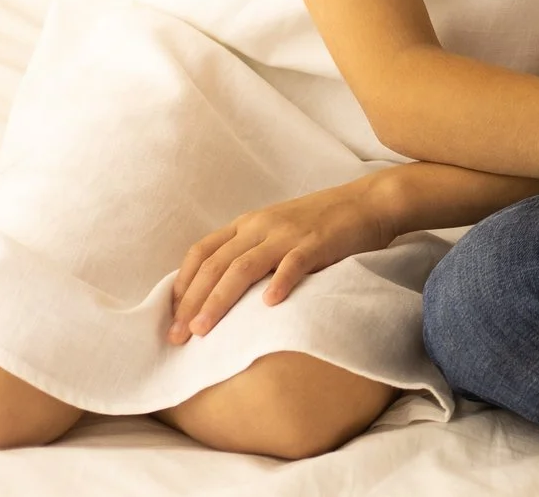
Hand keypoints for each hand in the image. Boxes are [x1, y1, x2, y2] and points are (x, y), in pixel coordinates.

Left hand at [168, 173, 400, 341]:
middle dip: (193, 302)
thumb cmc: (321, 222)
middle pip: (216, 264)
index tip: (171, 316)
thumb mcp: (276, 229)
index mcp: (248, 223)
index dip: (183, 284)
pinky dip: (278, 283)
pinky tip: (269, 305)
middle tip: (178, 336)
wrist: (367, 201)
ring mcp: (288, 234)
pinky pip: (293, 264)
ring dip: (219, 300)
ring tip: (204, 330)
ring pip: (243, 267)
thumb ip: (251, 250)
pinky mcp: (317, 243)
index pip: (202, 252)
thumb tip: (219, 290)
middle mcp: (261, 226)